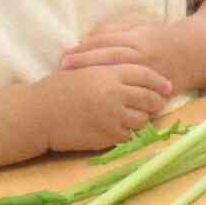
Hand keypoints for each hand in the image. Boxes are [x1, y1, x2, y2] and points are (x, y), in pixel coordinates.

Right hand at [35, 60, 172, 151]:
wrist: (39, 113)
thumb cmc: (57, 89)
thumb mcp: (84, 69)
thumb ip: (108, 69)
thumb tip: (131, 70)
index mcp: (109, 72)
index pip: (145, 75)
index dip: (158, 81)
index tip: (166, 86)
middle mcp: (115, 93)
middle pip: (149, 98)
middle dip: (157, 101)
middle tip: (158, 104)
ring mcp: (113, 116)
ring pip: (143, 119)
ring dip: (143, 119)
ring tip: (138, 117)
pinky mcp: (108, 135)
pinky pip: (130, 136)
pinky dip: (130, 133)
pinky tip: (123, 129)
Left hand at [64, 20, 191, 86]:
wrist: (195, 54)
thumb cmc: (163, 39)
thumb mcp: (141, 27)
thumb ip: (116, 30)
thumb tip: (88, 36)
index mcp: (138, 38)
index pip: (106, 41)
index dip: (84, 47)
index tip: (65, 54)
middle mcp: (142, 55)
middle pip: (108, 57)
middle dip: (84, 62)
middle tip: (63, 67)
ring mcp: (149, 74)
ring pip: (118, 74)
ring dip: (96, 77)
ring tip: (75, 83)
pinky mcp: (154, 89)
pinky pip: (132, 93)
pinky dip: (116, 95)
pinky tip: (101, 99)